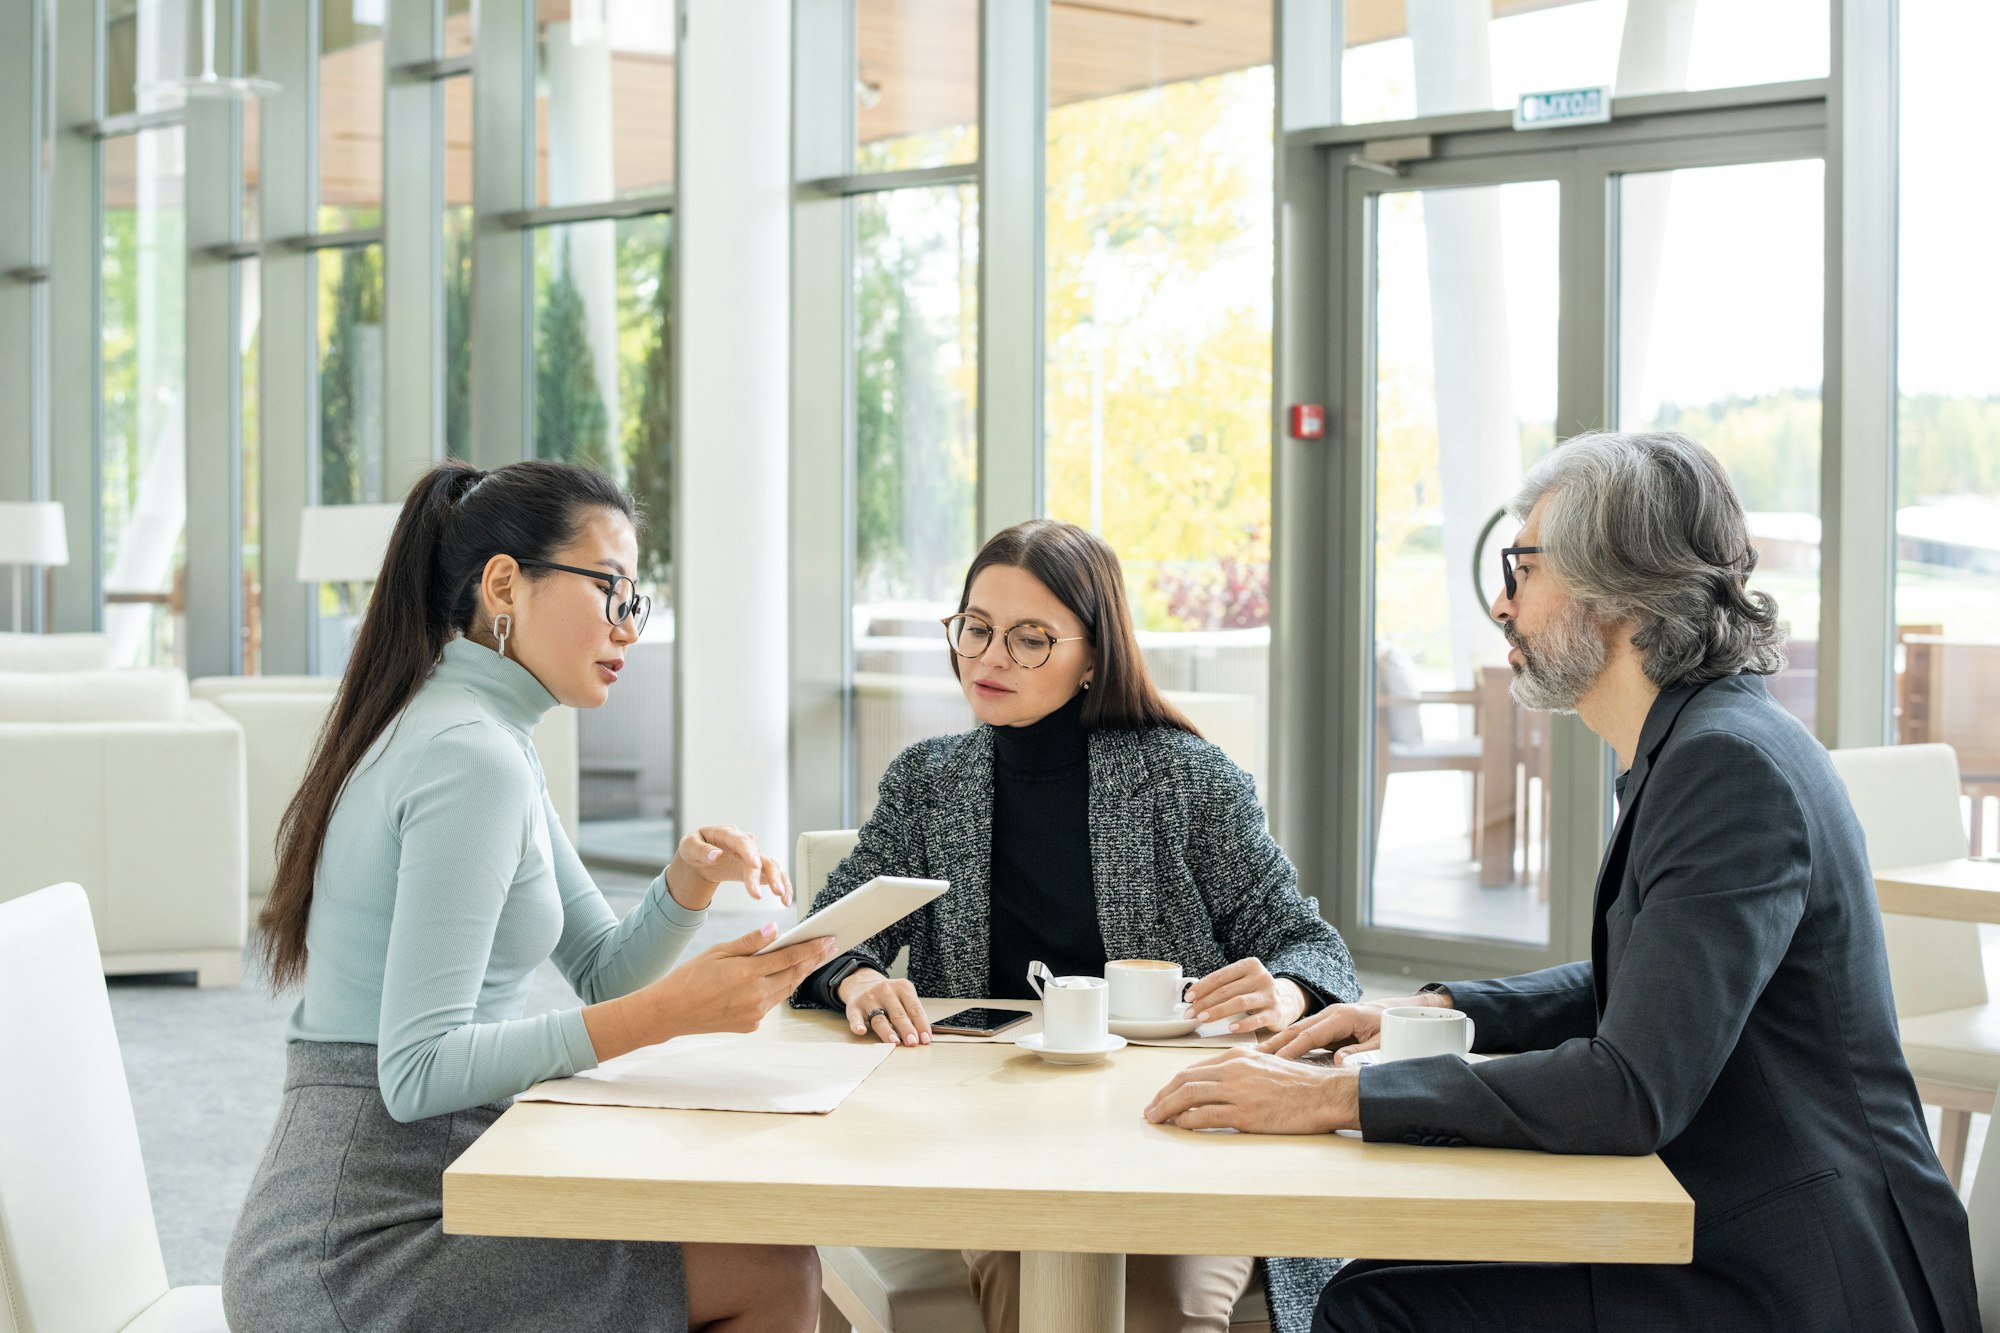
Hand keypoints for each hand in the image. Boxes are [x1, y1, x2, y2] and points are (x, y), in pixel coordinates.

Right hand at [585, 923, 837, 1059]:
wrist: (670, 1012)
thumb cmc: (691, 976)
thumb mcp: (719, 951)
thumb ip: (750, 942)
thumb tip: (776, 930)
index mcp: (748, 973)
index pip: (789, 957)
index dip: (812, 948)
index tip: (828, 939)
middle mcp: (755, 995)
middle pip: (793, 975)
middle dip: (813, 961)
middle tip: (829, 947)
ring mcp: (754, 1013)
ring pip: (785, 990)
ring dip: (798, 975)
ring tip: (811, 961)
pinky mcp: (750, 1025)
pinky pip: (770, 1004)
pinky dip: (778, 990)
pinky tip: (782, 979)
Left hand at [664, 824, 793, 911]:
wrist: (701, 856)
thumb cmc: (694, 848)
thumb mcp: (689, 846)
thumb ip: (701, 850)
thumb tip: (716, 855)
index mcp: (728, 834)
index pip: (742, 842)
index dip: (749, 852)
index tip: (755, 864)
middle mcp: (745, 844)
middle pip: (760, 856)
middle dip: (766, 873)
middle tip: (766, 892)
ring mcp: (753, 855)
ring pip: (771, 865)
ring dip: (778, 880)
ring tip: (781, 897)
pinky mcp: (758, 868)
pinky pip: (774, 875)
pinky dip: (783, 885)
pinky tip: (785, 900)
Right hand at [838, 968, 930, 1046]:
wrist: (862, 982)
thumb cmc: (888, 995)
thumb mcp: (903, 996)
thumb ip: (912, 1013)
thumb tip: (923, 1036)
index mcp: (902, 987)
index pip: (915, 1008)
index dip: (921, 1024)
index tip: (925, 1039)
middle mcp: (886, 991)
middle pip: (898, 1014)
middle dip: (907, 1029)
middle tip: (913, 1042)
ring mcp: (869, 998)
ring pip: (879, 1018)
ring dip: (887, 1031)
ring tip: (895, 1042)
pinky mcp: (854, 1006)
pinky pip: (855, 1017)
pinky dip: (857, 1024)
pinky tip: (861, 1031)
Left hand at [1143, 1048, 1358, 1133]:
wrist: (1323, 1094)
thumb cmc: (1298, 1084)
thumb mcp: (1263, 1065)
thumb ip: (1238, 1072)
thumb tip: (1212, 1087)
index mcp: (1236, 1056)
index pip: (1193, 1069)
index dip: (1172, 1085)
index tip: (1162, 1097)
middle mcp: (1234, 1069)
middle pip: (1184, 1080)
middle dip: (1162, 1096)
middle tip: (1150, 1110)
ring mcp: (1239, 1091)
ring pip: (1189, 1096)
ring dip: (1167, 1109)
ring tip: (1157, 1119)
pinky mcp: (1246, 1114)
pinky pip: (1206, 1116)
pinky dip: (1188, 1122)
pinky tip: (1181, 1126)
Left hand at [1184, 957, 1307, 1033]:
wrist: (1287, 1001)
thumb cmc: (1254, 991)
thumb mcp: (1242, 981)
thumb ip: (1223, 985)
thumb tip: (1193, 997)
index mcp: (1249, 965)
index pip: (1221, 976)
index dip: (1202, 987)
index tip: (1188, 998)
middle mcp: (1261, 977)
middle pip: (1227, 990)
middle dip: (1204, 1002)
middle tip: (1189, 1013)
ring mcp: (1269, 995)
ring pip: (1239, 1003)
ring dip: (1218, 1012)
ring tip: (1202, 1019)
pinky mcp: (1275, 1013)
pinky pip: (1256, 1019)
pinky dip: (1242, 1024)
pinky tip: (1229, 1028)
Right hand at [1258, 991, 1449, 1061]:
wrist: (1398, 1014)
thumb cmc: (1391, 1029)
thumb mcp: (1382, 1043)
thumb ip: (1360, 1052)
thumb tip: (1336, 1061)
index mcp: (1342, 1016)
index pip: (1311, 1034)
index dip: (1293, 1048)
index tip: (1275, 1061)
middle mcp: (1330, 1014)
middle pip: (1297, 1030)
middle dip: (1275, 1044)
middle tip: (1253, 1057)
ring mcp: (1327, 1018)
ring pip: (1297, 1032)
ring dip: (1277, 1044)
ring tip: (1256, 1057)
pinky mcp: (1327, 1026)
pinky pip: (1304, 1035)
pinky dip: (1288, 1044)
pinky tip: (1274, 1055)